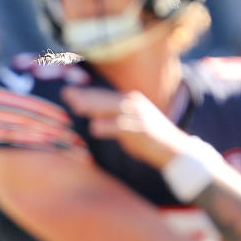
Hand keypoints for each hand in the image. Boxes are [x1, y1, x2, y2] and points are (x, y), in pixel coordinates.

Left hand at [61, 87, 191, 167]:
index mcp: (129, 100)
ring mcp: (139, 116)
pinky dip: (109, 126)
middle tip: (66, 94)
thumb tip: (91, 115)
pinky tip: (95, 128)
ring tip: (76, 108)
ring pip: (113, 108)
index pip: (103, 94)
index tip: (66, 91)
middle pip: (105, 98)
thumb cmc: (147, 137)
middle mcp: (134, 104)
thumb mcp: (128, 122)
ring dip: (94, 107)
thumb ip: (112, 117)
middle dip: (85, 96)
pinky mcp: (143, 130)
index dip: (85, 92)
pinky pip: (123, 127)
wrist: (174, 148)